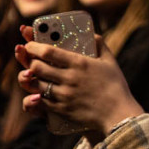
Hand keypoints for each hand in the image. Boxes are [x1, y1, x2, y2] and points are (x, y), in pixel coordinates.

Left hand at [16, 30, 143, 137]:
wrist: (119, 114)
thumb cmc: (116, 87)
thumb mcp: (111, 62)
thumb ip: (101, 45)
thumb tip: (93, 34)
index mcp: (80, 63)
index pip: (47, 51)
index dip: (33, 46)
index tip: (30, 44)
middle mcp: (69, 78)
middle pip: (37, 66)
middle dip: (30, 61)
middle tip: (32, 59)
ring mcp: (64, 95)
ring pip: (36, 84)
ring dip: (32, 78)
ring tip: (34, 75)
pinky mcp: (62, 109)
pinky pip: (41, 101)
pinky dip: (36, 95)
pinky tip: (38, 92)